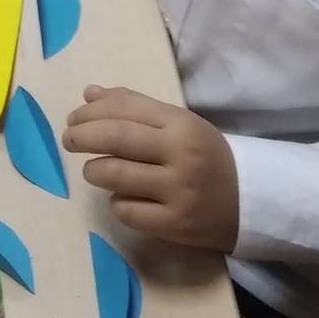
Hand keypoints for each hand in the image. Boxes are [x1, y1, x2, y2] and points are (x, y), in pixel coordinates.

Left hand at [63, 86, 239, 252]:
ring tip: (94, 170)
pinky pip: (127, 211)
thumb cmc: (205, 156)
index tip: (74, 118)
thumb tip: (89, 93)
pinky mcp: (175, 224)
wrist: (250, 200)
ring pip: (114, 175)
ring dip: (93, 171)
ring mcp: (178, 191)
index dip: (90, 112)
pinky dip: (116, 203)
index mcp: (181, 123)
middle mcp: (180, 154)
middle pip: (114, 138)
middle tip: (69, 140)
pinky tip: (122, 198)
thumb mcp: (177, 123)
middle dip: (81, 136)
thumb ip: (134, 107)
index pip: (124, 109)